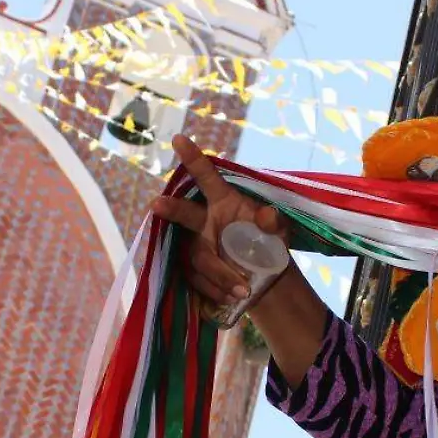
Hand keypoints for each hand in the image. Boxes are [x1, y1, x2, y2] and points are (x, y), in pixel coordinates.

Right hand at [147, 135, 290, 309]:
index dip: (193, 159)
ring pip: (197, 257)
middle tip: (156, 205)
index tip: (178, 139)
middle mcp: (203, 220)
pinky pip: (196, 281)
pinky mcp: (191, 271)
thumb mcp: (280, 232)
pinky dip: (215, 291)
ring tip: (243, 289)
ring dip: (219, 274)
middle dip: (171, 209)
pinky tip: (231, 298)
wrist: (263, 280)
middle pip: (185, 214)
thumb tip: (269, 215)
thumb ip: (275, 222)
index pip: (207, 177)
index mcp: (223, 201)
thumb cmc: (270, 245)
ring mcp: (194, 246)